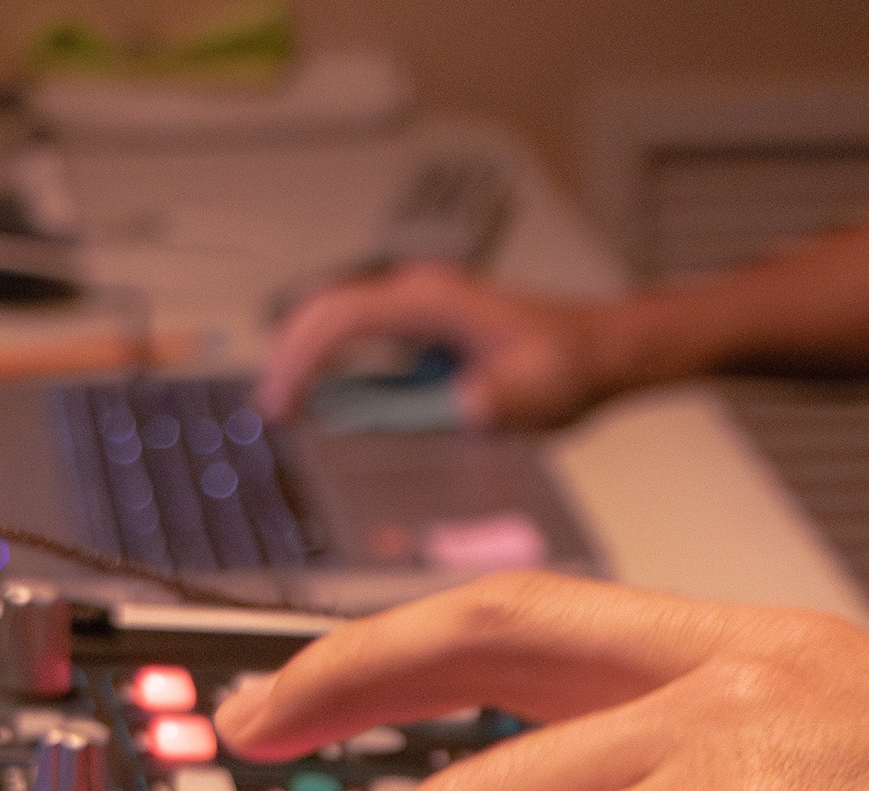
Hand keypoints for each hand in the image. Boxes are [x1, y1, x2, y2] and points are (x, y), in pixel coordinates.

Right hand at [255, 264, 626, 429]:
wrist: (599, 348)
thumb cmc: (568, 362)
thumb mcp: (530, 392)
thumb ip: (487, 403)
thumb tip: (455, 412)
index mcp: (432, 300)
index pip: (342, 318)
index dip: (301, 360)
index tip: (282, 405)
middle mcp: (416, 295)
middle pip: (325, 313)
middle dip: (289, 361)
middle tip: (269, 416)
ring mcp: (417, 310)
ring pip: (338, 324)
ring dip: (308, 364)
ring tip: (286, 413)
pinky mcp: (423, 331)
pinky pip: (362, 343)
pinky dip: (336, 371)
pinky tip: (328, 406)